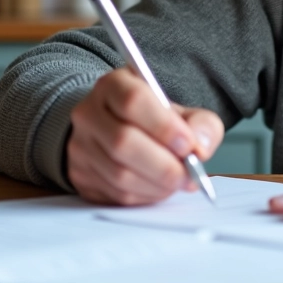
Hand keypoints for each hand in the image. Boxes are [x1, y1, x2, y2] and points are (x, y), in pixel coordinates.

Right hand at [66, 67, 223, 205]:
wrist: (118, 132)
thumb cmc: (153, 122)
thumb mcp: (182, 113)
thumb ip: (202, 125)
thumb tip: (201, 148)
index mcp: (114, 86)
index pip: (133, 101)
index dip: (164, 126)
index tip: (188, 145)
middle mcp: (89, 113)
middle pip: (123, 142)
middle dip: (163, 164)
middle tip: (188, 174)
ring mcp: (81, 146)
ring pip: (119, 173)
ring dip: (156, 184)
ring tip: (177, 182)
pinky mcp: (81, 175)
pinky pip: (115, 194)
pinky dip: (144, 196)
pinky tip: (158, 188)